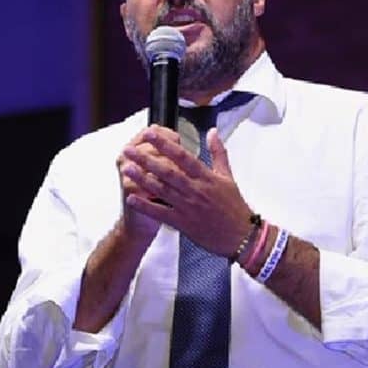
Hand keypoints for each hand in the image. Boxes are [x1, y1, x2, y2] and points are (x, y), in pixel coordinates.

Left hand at [119, 126, 253, 253]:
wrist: (241, 236)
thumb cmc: (234, 206)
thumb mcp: (228, 176)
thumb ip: (218, 152)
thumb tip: (212, 131)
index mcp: (206, 176)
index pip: (182, 156)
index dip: (164, 143)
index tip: (149, 133)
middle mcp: (195, 190)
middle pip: (167, 171)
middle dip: (145, 159)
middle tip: (128, 149)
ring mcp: (188, 207)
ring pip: (161, 190)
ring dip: (142, 179)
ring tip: (126, 168)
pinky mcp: (184, 223)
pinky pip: (161, 213)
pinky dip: (146, 206)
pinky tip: (131, 198)